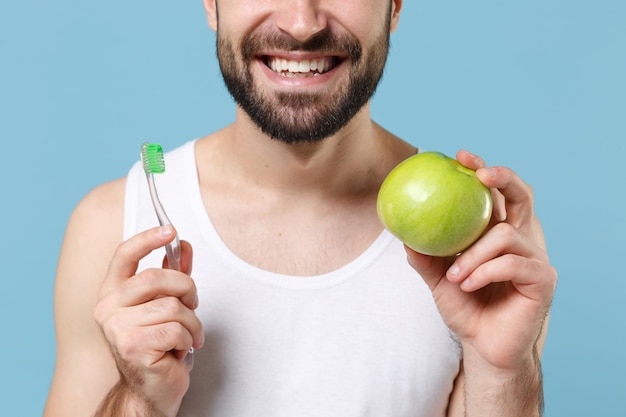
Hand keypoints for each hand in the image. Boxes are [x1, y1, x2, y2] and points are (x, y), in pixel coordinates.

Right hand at [93, 225, 203, 415]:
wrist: (151, 390)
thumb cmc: (158, 345)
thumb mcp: (166, 304)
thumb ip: (173, 274)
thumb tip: (183, 245)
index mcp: (112, 293)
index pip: (125, 255)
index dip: (147, 238)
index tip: (170, 230)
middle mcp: (107, 308)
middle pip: (157, 277)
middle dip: (186, 289)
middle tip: (192, 304)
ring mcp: (116, 328)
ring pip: (172, 306)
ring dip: (191, 323)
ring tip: (184, 337)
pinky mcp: (132, 346)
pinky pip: (177, 329)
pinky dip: (188, 340)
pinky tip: (178, 350)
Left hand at [406, 150, 556, 372]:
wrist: (483, 346)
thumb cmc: (464, 308)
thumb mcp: (437, 280)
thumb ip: (425, 257)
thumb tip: (403, 233)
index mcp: (496, 234)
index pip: (494, 194)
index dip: (483, 170)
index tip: (460, 155)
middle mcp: (519, 240)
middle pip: (521, 196)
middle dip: (502, 178)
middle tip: (479, 174)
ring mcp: (534, 258)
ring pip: (504, 235)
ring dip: (473, 254)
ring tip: (453, 276)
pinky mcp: (542, 279)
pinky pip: (512, 263)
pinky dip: (484, 272)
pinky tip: (466, 284)